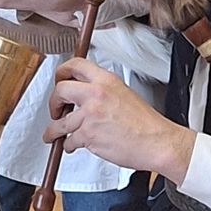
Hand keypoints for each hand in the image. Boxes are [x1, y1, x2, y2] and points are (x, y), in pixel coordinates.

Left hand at [47, 59, 194, 180]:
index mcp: (106, 81)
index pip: (75, 65)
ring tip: (54, 134)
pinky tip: (74, 145)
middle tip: (56, 109)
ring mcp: (90, 114)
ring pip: (60, 121)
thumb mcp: (125, 94)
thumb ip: (103, 90)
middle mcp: (96, 94)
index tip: (58, 80)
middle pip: (60, 90)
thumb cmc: (146, 124)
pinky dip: (69, 145)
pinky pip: (69, 140)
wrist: (157, 142)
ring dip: (54, 130)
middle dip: (53, 102)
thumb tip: (85, 94)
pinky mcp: (88, 135)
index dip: (61, 72)